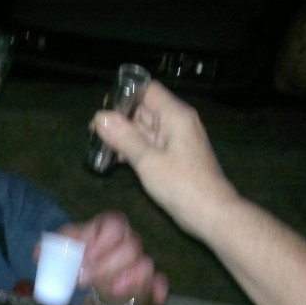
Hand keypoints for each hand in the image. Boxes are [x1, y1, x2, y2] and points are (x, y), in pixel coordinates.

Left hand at [60, 211, 167, 304]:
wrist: (97, 280)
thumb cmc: (81, 259)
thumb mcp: (64, 251)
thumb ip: (52, 249)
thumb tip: (38, 254)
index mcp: (107, 229)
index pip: (114, 223)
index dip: (103, 238)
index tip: (86, 255)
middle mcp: (127, 242)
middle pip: (130, 245)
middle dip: (107, 262)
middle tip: (86, 278)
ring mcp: (139, 262)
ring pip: (145, 263)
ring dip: (128, 277)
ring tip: (112, 290)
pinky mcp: (149, 282)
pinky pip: (160, 282)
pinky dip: (157, 289)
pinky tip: (153, 297)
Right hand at [91, 81, 237, 236]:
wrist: (211, 214)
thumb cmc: (181, 185)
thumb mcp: (147, 160)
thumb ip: (123, 137)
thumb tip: (100, 117)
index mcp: (175, 115)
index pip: (147, 90)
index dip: (124, 95)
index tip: (103, 112)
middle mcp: (177, 121)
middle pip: (144, 108)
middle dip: (119, 118)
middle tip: (94, 133)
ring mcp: (176, 139)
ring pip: (144, 127)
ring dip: (124, 135)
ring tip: (101, 147)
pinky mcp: (174, 155)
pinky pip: (150, 143)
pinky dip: (134, 147)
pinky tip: (116, 159)